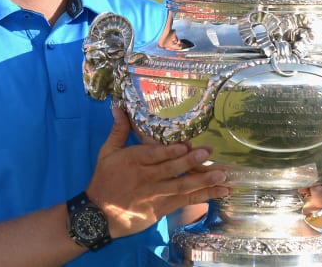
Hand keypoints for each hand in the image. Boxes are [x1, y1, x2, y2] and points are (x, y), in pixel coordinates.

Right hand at [85, 107, 229, 237]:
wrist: (99, 214)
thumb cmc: (104, 180)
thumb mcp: (106, 153)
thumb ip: (118, 130)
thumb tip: (119, 107)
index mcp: (133, 161)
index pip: (153, 155)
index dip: (170, 151)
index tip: (185, 145)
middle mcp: (146, 178)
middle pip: (170, 170)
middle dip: (191, 161)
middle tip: (209, 153)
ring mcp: (155, 195)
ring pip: (181, 187)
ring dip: (203, 181)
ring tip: (222, 176)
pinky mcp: (161, 209)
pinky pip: (184, 202)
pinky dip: (203, 197)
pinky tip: (219, 193)